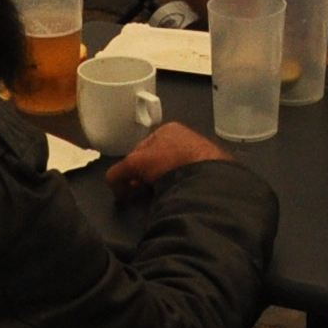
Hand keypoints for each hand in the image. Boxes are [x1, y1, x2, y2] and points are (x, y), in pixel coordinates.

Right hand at [107, 120, 232, 191]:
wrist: (206, 179)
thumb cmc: (168, 162)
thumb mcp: (135, 163)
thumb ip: (117, 173)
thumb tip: (116, 190)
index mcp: (169, 129)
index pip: (141, 149)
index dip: (131, 168)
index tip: (128, 186)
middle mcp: (186, 137)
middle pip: (157, 160)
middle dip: (146, 176)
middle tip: (141, 193)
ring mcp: (201, 154)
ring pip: (173, 170)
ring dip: (163, 183)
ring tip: (159, 198)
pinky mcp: (212, 171)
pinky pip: (188, 180)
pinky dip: (180, 188)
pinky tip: (177, 197)